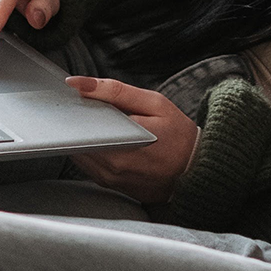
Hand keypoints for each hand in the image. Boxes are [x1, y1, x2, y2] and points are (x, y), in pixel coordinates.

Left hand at [66, 78, 199, 203]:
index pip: (81, 124)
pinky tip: (108, 141)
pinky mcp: (110, 186)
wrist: (195, 170)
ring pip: (78, 153)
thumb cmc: (178, 134)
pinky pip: (88, 165)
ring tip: (104, 125)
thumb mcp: (154, 103)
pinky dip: (91, 150)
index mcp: (124, 141)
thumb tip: (79, 84)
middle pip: (76, 139)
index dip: (75, 109)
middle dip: (80, 123)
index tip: (79, 98)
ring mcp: (110, 178)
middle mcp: (113, 165)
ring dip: (84, 137)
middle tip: (95, 109)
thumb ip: (115, 90)